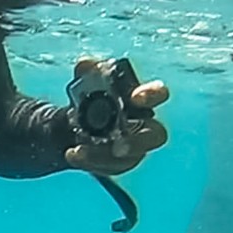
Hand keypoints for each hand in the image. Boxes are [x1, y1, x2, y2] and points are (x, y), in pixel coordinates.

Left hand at [64, 58, 169, 175]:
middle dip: (136, 142)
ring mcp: (134, 147)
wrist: (76, 122)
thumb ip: (88, 72)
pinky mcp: (119, 163)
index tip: (135, 97)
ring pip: (128, 157)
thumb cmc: (92, 97)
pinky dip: (90, 162)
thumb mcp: (87, 81)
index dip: (152, 95)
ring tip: (77, 152)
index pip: (158, 94)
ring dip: (103, 155)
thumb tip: (85, 65)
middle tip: (117, 148)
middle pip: (155, 136)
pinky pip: (109, 167)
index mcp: (142, 98)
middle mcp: (145, 123)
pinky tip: (73, 155)